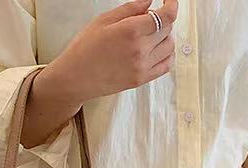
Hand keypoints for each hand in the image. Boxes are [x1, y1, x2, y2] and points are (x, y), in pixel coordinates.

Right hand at [45, 0, 177, 105]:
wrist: (75, 78)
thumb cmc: (84, 48)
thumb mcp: (104, 20)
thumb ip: (131, 8)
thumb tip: (150, 1)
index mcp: (131, 31)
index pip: (166, 16)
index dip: (172, 5)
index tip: (169, 1)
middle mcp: (140, 50)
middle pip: (168, 29)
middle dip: (163, 20)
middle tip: (148, 19)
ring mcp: (142, 67)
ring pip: (169, 47)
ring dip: (165, 37)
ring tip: (150, 35)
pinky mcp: (141, 80)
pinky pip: (166, 66)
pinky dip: (167, 55)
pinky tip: (157, 50)